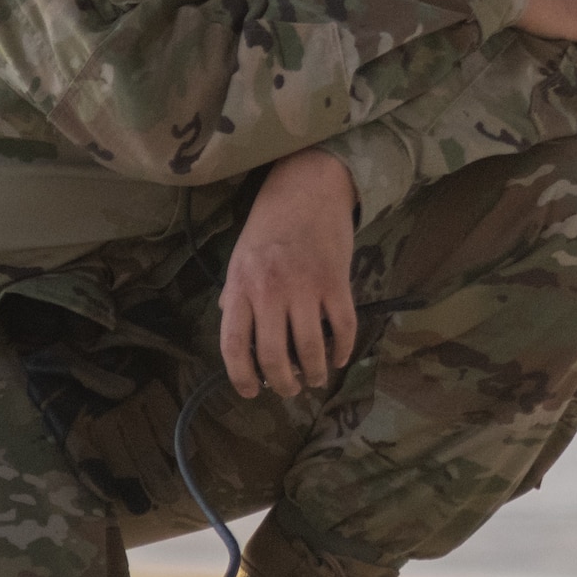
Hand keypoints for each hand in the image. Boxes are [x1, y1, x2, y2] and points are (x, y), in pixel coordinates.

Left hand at [219, 148, 359, 400]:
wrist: (308, 185)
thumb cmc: (270, 221)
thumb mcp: (241, 255)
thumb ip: (237, 295)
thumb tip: (237, 335)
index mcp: (241, 285)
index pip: (234, 344)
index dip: (241, 376)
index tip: (252, 391)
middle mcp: (270, 290)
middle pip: (274, 355)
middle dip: (282, 383)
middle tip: (288, 389)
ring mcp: (305, 287)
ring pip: (310, 348)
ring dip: (313, 373)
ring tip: (314, 379)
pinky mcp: (336, 282)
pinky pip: (343, 327)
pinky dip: (342, 350)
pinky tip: (338, 358)